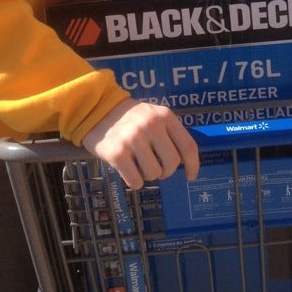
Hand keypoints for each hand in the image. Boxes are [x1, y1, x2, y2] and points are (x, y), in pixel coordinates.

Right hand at [83, 99, 199, 188]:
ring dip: (148, 176)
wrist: (98, 110)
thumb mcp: (154, 116)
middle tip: (157, 168)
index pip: (188, 146)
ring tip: (139, 164)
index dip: (193, 165)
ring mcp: (133, 139)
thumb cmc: (131, 118)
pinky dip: (134, 182)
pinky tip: (129, 170)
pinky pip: (135, 181)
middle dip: (166, 171)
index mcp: (165, 116)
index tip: (190, 176)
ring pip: (154, 174)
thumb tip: (186, 162)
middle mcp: (151, 125)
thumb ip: (170, 133)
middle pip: (172, 163)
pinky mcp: (117, 153)